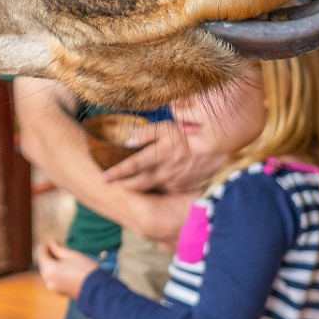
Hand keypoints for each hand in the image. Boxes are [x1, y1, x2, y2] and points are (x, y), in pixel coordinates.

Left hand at [38, 240, 100, 298]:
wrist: (98, 289)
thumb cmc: (85, 269)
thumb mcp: (71, 255)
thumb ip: (58, 249)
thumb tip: (51, 243)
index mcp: (49, 270)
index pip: (41, 256)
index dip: (45, 247)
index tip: (52, 242)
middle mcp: (48, 281)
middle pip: (44, 265)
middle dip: (49, 256)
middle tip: (57, 247)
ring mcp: (54, 288)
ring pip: (49, 273)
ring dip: (52, 264)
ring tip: (62, 257)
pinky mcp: (61, 292)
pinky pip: (54, 279)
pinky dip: (56, 272)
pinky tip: (64, 267)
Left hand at [103, 119, 220, 194]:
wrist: (214, 146)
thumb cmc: (186, 134)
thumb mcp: (164, 127)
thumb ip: (144, 134)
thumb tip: (127, 142)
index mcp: (156, 156)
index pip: (131, 167)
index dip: (116, 173)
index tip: (103, 178)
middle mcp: (163, 172)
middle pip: (138, 184)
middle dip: (124, 185)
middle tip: (115, 184)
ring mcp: (174, 182)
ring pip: (152, 189)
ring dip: (141, 188)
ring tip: (133, 184)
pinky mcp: (183, 188)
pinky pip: (167, 190)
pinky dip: (160, 187)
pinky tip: (158, 182)